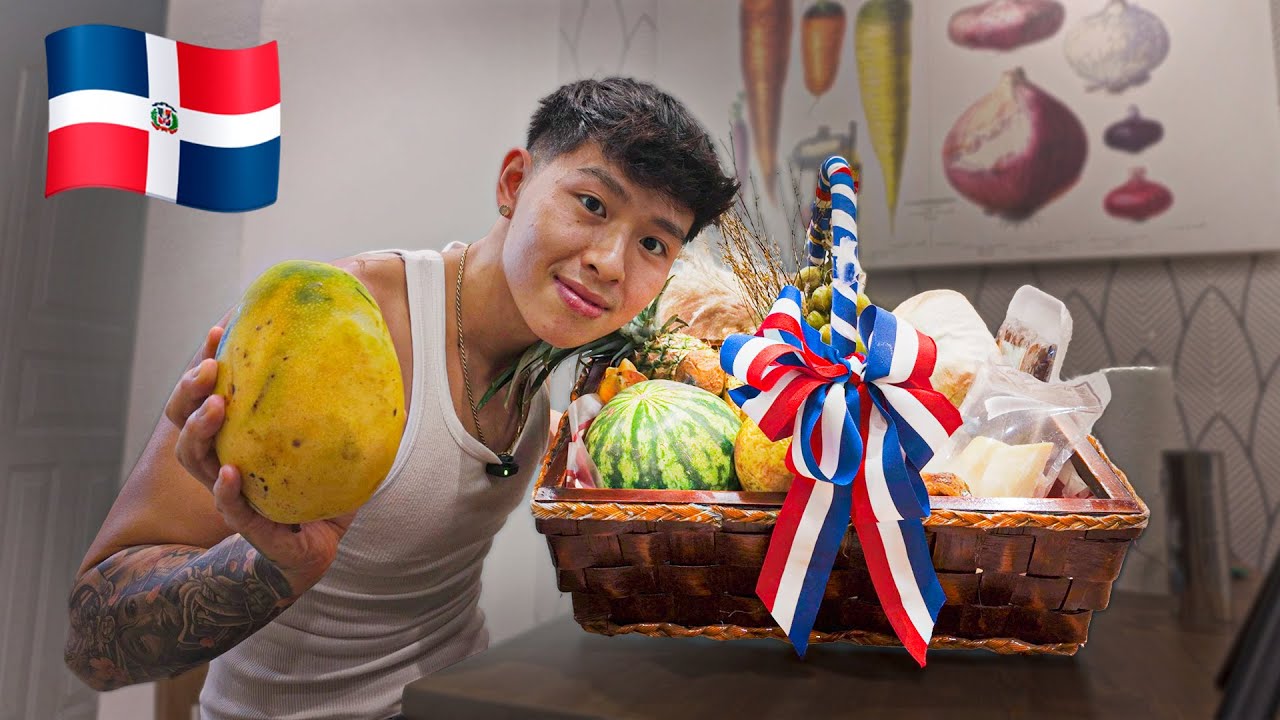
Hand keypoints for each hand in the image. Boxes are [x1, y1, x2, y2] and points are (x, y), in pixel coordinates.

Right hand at [165, 324, 354, 597]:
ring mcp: (232, 494)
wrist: (323, 545)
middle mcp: (224, 461)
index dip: (207, 362)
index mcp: (238, 437)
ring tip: (217, 406)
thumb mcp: (334, 438)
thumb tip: (375, 350)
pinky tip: (232, 472)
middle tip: (209, 367)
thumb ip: (346, 402)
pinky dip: (227, 491)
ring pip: (195, 459)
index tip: (219, 328)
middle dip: (190, 389)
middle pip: (186, 419)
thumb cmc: (322, 485)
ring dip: (201, 430)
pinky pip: (232, 508)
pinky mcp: (252, 528)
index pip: (208, 393)